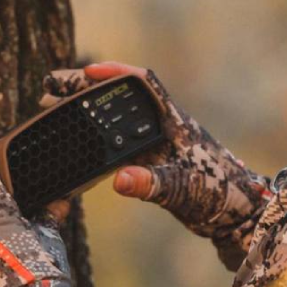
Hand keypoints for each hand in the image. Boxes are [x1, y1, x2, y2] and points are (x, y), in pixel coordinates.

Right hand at [41, 62, 270, 238]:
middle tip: (50, 88)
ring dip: (86, 110)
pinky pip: (117, 141)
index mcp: (173, 121)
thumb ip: (151, 184)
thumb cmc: (219, 194)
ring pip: (115, 117)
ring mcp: (156, 143)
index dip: (115, 72)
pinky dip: (94, 135)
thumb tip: (119, 180)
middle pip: (119, 97)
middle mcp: (162, 126)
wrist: (237, 215)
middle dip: (85, 90)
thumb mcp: (181, 189)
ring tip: (52, 108)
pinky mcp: (153, 161)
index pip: (142, 83)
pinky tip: (76, 140)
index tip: (87, 71)